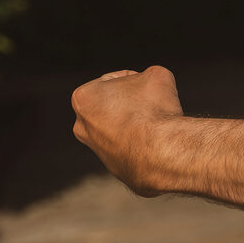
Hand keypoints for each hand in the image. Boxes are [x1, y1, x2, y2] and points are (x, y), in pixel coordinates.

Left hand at [71, 65, 183, 196]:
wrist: (161, 152)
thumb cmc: (154, 110)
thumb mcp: (156, 74)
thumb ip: (147, 75)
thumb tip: (149, 87)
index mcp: (83, 98)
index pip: (114, 80)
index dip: (137, 80)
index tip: (149, 89)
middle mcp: (82, 126)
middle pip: (114, 105)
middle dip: (134, 103)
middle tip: (153, 104)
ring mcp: (97, 150)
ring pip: (123, 126)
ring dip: (139, 123)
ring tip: (157, 123)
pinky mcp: (116, 168)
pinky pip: (133, 147)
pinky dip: (144, 142)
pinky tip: (157, 141)